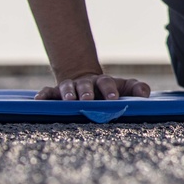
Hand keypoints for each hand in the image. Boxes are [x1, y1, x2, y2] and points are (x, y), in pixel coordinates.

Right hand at [36, 73, 150, 100]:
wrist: (88, 85)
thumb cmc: (110, 90)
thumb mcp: (126, 88)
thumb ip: (137, 88)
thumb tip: (144, 93)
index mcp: (103, 82)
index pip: (107, 83)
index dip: (110, 90)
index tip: (114, 99)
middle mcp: (85, 83)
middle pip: (85, 84)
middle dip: (86, 91)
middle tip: (88, 100)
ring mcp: (70, 87)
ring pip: (67, 87)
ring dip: (68, 93)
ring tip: (69, 101)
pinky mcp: (56, 93)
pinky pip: (48, 92)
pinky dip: (43, 95)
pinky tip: (39, 100)